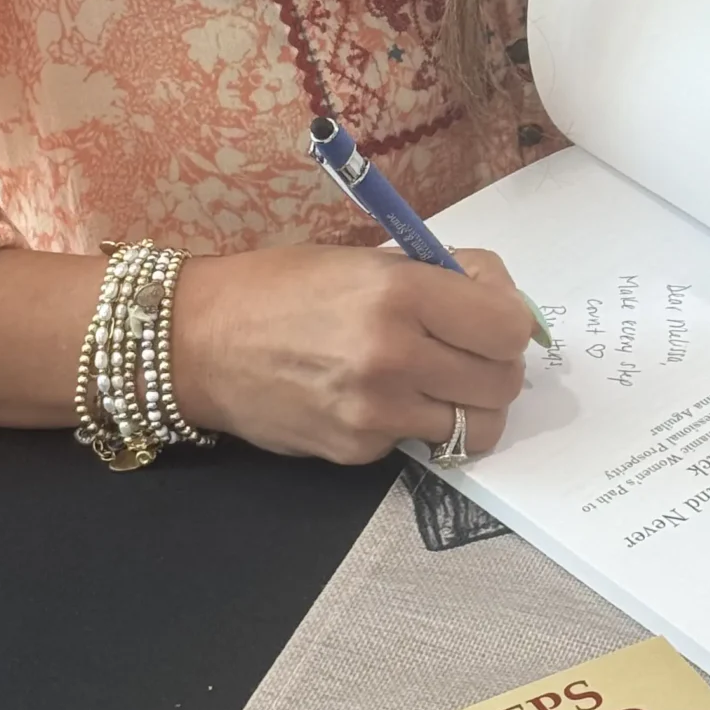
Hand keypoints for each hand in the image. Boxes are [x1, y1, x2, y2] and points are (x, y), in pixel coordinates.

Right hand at [170, 244, 534, 464]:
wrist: (198, 341)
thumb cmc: (282, 286)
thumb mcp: (365, 259)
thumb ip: (439, 280)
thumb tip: (503, 304)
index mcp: (400, 293)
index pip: (508, 325)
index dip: (510, 320)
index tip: (491, 316)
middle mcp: (394, 356)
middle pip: (503, 383)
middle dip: (497, 367)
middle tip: (470, 353)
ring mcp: (376, 412)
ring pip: (474, 427)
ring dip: (467, 406)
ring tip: (436, 383)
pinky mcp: (357, 450)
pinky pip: (417, 441)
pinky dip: (412, 423)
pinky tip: (375, 397)